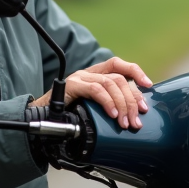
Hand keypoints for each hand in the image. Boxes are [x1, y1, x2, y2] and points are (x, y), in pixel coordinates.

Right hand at [30, 57, 151, 129]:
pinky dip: (108, 102)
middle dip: (132, 99)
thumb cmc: (66, 116)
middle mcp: (88, 73)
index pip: (120, 65)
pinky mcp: (71, 86)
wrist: (39, 118)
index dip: (136, 72)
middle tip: (136, 119)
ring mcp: (80, 78)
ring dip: (122, 104)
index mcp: (95, 75)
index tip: (149, 86)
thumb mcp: (92, 109)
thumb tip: (132, 116)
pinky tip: (113, 114)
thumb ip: (108, 107)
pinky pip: (96, 89)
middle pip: (119, 78)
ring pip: (111, 83)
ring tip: (125, 122)